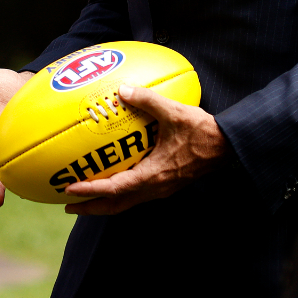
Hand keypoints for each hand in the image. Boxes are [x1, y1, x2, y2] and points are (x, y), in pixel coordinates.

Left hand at [61, 83, 227, 214]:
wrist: (229, 146)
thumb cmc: (202, 131)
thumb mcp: (173, 112)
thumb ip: (146, 100)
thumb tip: (122, 90)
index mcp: (153, 176)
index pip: (115, 189)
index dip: (91, 190)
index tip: (70, 189)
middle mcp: (154, 188)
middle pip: (116, 206)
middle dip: (91, 208)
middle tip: (68, 205)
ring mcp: (161, 189)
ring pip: (127, 203)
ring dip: (104, 203)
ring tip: (85, 199)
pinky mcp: (166, 185)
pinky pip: (136, 195)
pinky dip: (119, 194)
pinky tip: (113, 182)